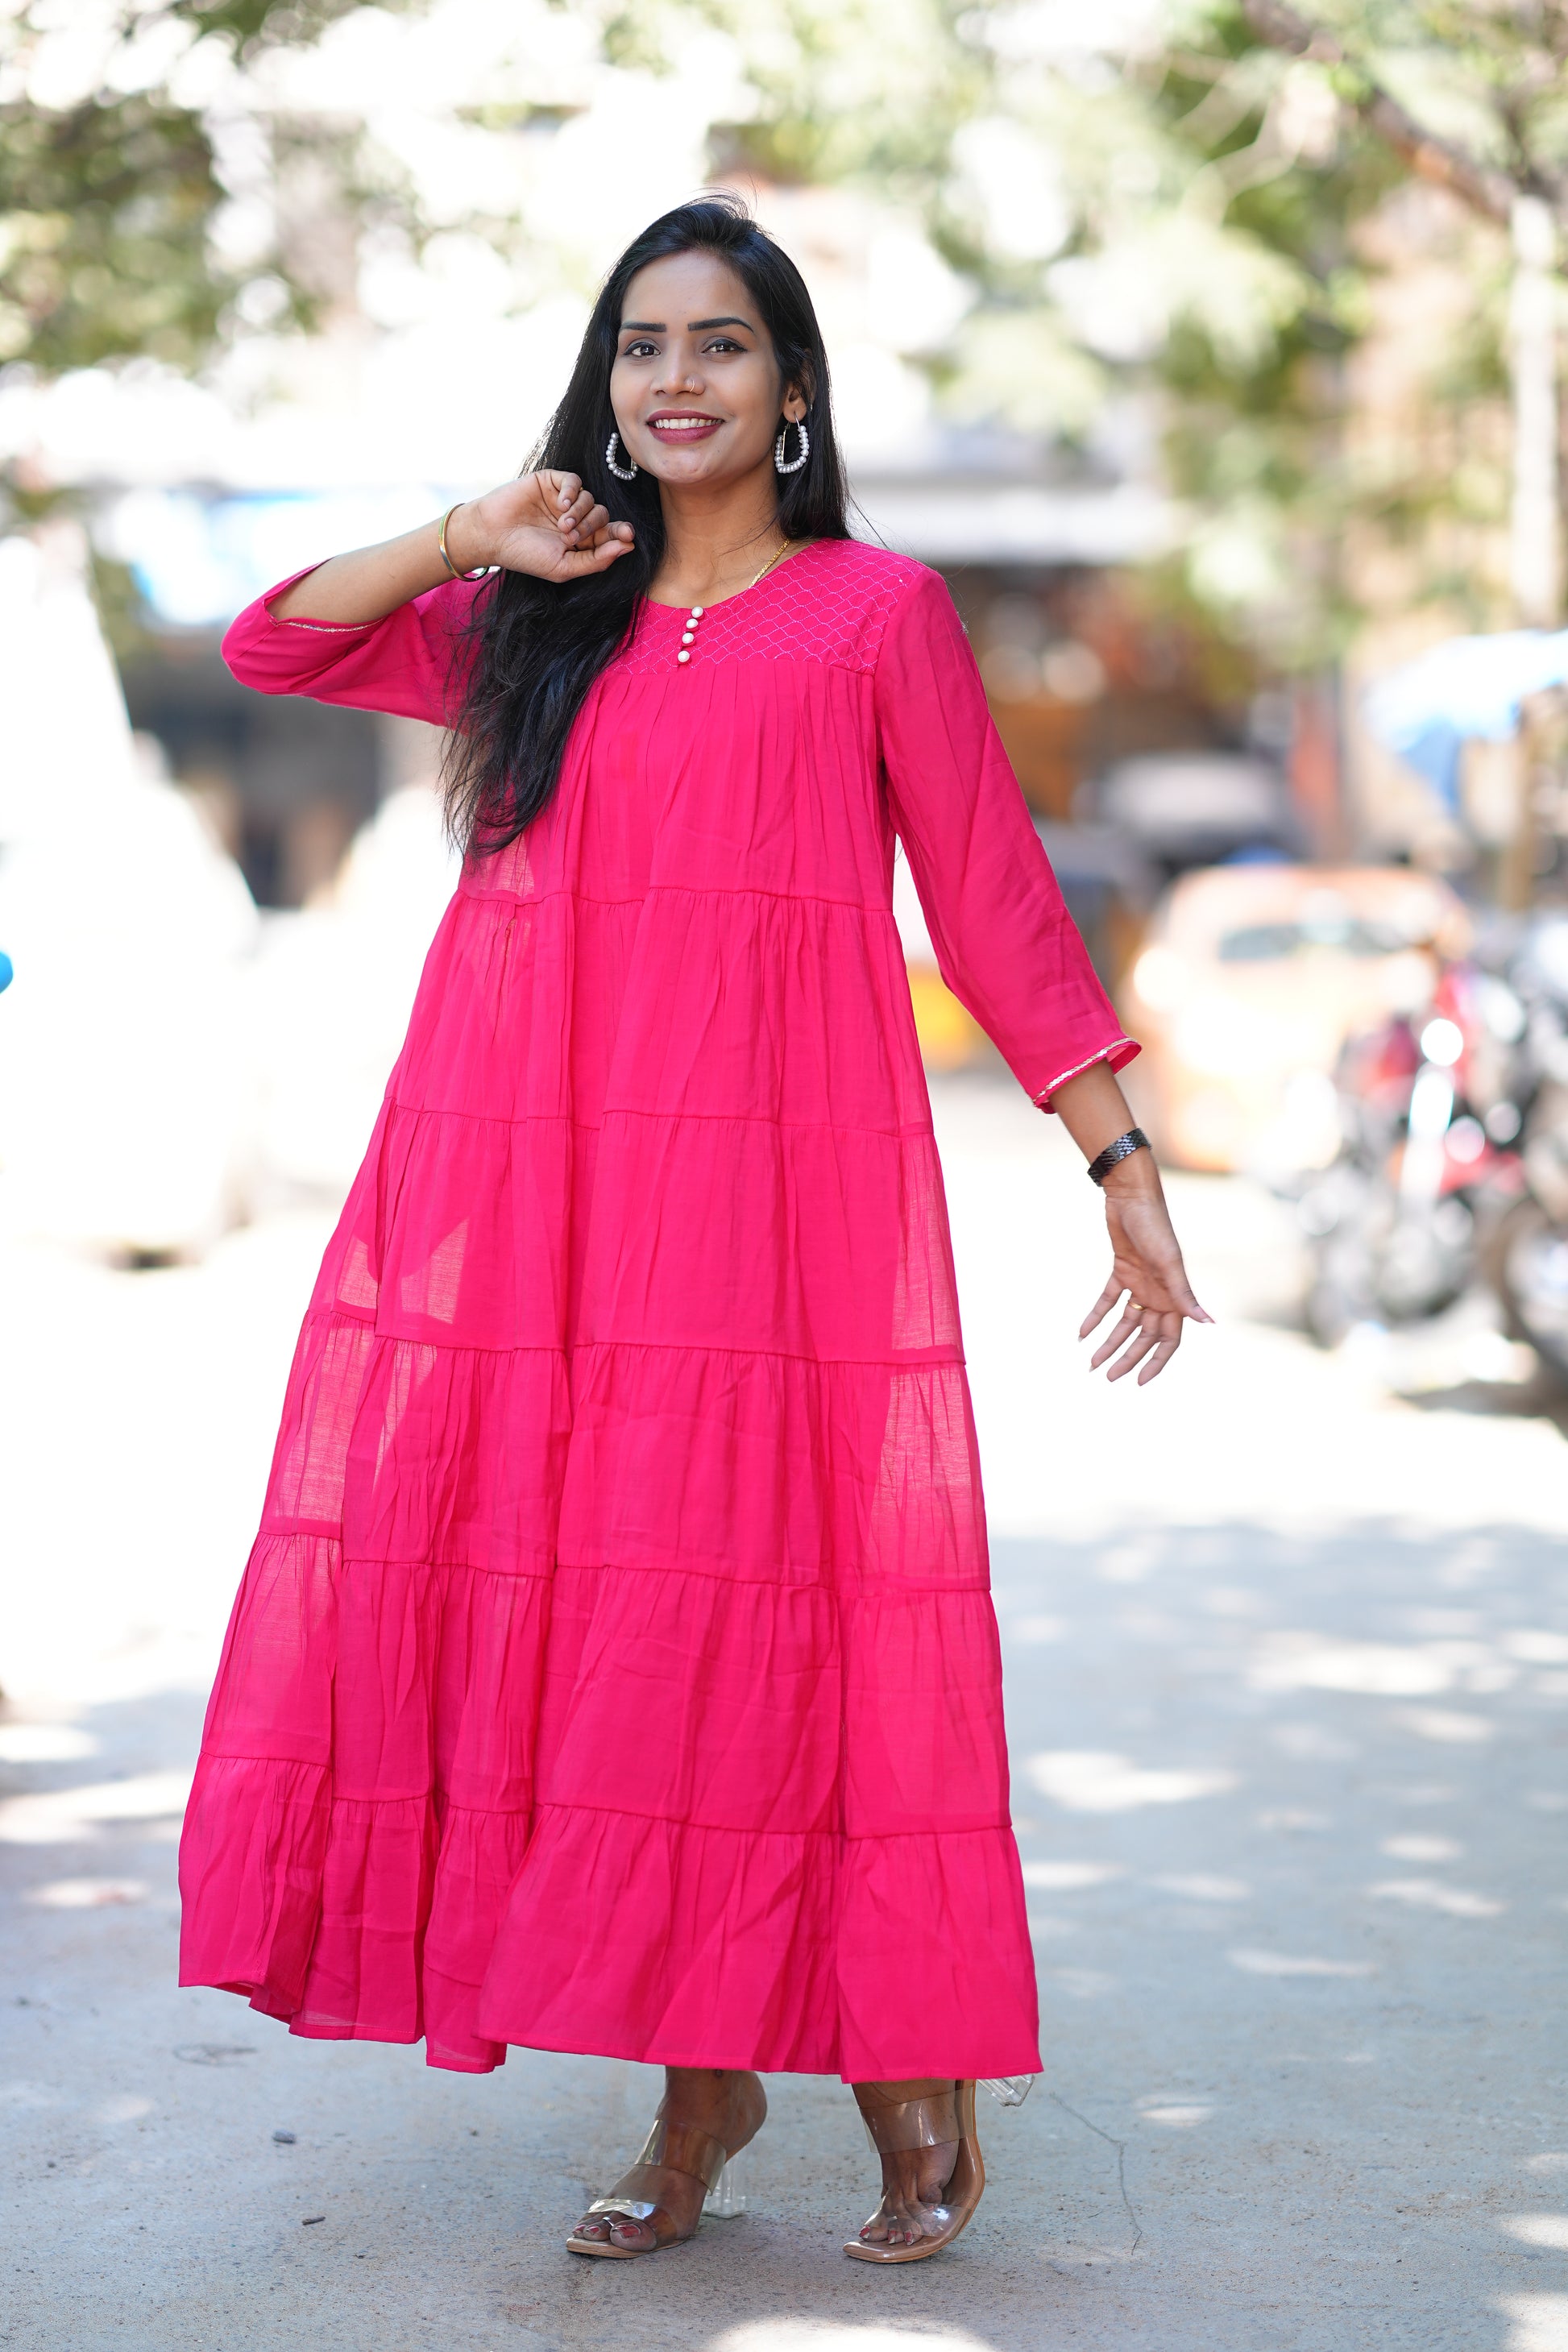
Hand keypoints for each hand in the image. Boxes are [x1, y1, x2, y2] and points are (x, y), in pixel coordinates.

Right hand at [448, 471, 634, 583]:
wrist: (492, 535)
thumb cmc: (526, 555)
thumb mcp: (564, 567)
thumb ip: (597, 560)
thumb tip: (629, 547)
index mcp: (580, 542)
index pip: (610, 535)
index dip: (621, 533)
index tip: (628, 535)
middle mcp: (575, 519)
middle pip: (603, 515)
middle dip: (593, 526)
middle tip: (571, 536)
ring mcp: (563, 500)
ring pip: (590, 498)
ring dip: (580, 512)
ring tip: (562, 526)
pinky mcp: (551, 482)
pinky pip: (574, 480)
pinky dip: (572, 491)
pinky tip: (560, 503)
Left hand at [1079, 1159, 1210, 1383]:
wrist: (1131, 1196)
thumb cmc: (1155, 1227)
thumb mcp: (1169, 1264)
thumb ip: (1185, 1295)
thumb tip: (1209, 1324)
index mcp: (1174, 1295)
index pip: (1168, 1339)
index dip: (1156, 1361)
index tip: (1139, 1382)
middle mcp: (1159, 1292)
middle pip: (1144, 1335)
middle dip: (1127, 1357)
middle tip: (1106, 1376)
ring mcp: (1140, 1283)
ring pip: (1124, 1322)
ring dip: (1109, 1342)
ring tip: (1092, 1363)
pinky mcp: (1121, 1271)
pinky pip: (1107, 1300)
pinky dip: (1095, 1316)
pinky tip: (1082, 1333)